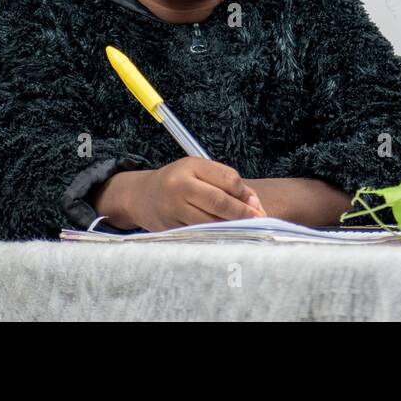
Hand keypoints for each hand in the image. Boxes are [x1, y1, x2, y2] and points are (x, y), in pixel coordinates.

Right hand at [128, 157, 266, 230]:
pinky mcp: (170, 228)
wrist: (142, 196)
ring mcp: (173, 209)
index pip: (228, 179)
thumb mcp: (200, 171)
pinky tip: (224, 234)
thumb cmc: (178, 181)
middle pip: (220, 202)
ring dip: (231, 226)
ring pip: (211, 222)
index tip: (255, 204)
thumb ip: (227, 182)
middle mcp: (180, 186)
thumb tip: (254, 204)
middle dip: (242, 213)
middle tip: (257, 220)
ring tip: (244, 228)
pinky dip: (215, 234)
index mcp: (191, 166)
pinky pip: (199, 233)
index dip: (245, 193)